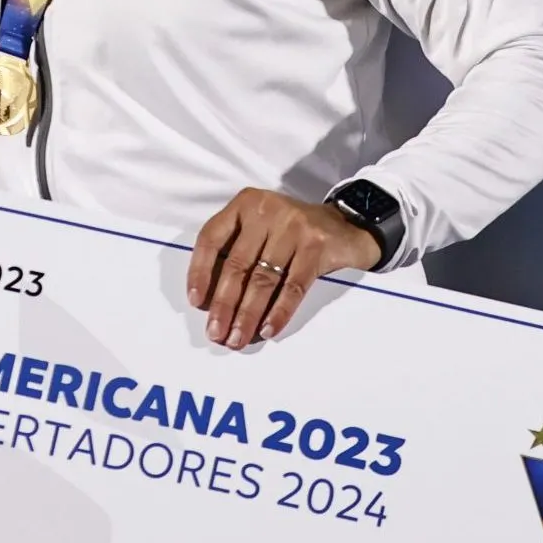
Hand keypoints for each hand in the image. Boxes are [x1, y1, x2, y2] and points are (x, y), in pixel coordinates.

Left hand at [184, 188, 381, 349]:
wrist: (347, 225)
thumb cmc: (293, 232)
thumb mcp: (261, 228)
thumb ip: (237, 250)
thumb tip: (211, 300)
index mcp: (244, 205)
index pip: (211, 239)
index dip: (200, 272)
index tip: (195, 301)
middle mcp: (266, 211)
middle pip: (237, 265)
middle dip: (224, 304)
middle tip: (216, 332)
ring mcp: (293, 226)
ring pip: (263, 279)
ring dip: (248, 314)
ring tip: (238, 338)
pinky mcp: (317, 245)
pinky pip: (293, 286)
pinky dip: (279, 311)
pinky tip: (268, 329)